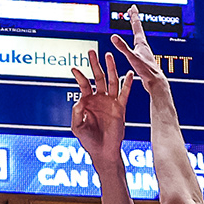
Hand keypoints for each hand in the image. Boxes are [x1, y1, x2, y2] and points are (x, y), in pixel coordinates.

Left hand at [68, 49, 130, 166]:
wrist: (103, 152)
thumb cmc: (88, 140)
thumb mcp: (77, 127)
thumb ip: (77, 113)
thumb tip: (80, 101)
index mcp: (87, 102)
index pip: (84, 85)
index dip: (79, 76)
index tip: (74, 69)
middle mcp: (99, 99)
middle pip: (98, 78)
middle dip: (95, 65)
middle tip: (91, 52)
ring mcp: (110, 102)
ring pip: (111, 81)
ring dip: (110, 69)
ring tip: (109, 55)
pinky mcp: (120, 108)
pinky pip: (124, 94)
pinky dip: (127, 84)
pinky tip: (129, 73)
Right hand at [110, 11, 174, 102]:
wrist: (155, 81)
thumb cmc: (146, 71)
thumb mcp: (132, 57)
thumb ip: (123, 47)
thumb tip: (113, 37)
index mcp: (141, 43)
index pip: (137, 26)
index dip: (134, 16)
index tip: (132, 7)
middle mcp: (143, 46)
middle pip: (138, 29)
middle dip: (135, 19)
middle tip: (132, 10)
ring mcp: (144, 51)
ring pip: (139, 36)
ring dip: (135, 29)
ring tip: (133, 24)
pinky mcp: (143, 58)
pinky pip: (138, 45)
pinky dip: (135, 40)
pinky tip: (135, 44)